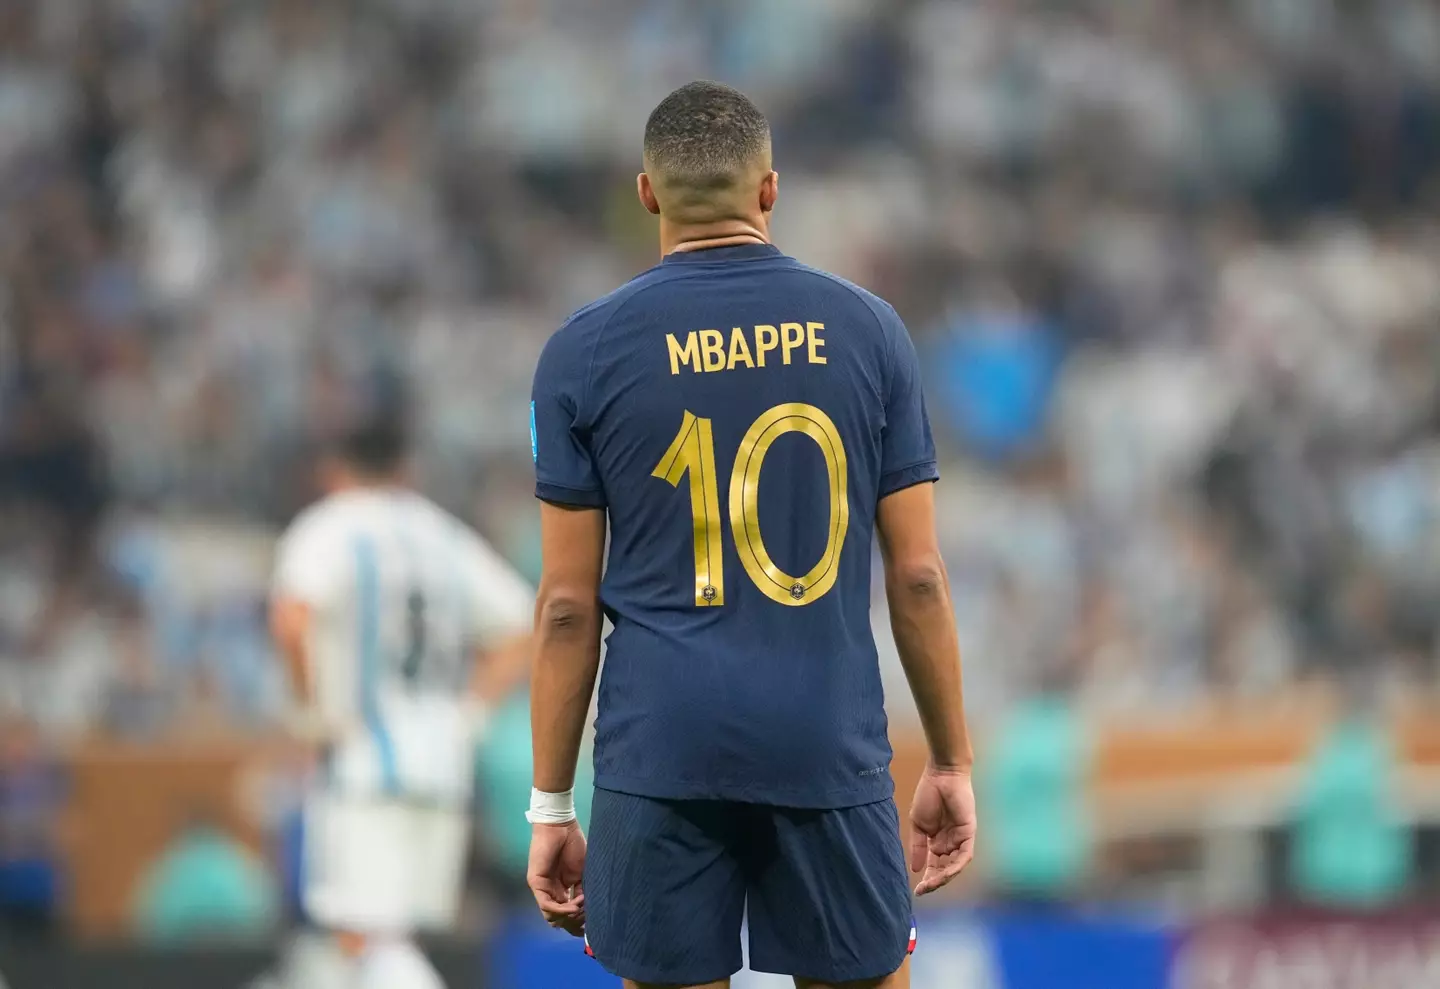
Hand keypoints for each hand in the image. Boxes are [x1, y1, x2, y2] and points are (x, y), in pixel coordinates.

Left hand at [527, 820, 586, 935]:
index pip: (567, 915)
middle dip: (574, 922)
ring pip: (551, 916)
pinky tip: (574, 905)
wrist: (561, 827)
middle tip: (587, 916)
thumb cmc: (573, 845)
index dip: (578, 923)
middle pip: (559, 920)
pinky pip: (546, 905)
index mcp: (563, 890)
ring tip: (581, 908)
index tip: (591, 924)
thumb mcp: (583, 873)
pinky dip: (561, 909)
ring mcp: (543, 889)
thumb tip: (587, 912)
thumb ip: (583, 891)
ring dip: (568, 917)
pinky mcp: (536, 884)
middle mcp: (552, 892)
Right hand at [908, 765, 976, 894]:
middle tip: (923, 891)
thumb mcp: (919, 825)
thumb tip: (915, 869)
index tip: (917, 891)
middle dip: (935, 882)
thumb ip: (918, 847)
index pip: (934, 866)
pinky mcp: (969, 833)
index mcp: (938, 841)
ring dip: (944, 877)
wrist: (940, 776)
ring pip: (955, 865)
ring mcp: (961, 839)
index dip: (927, 879)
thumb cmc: (928, 795)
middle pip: (945, 869)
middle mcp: (951, 843)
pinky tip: (945, 873)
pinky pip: (965, 855)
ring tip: (931, 884)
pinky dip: (956, 865)